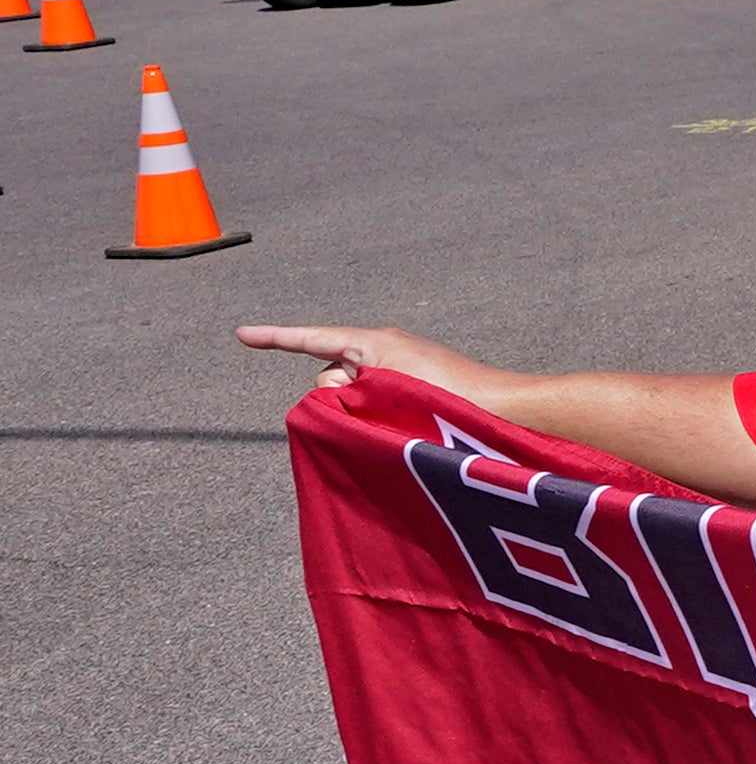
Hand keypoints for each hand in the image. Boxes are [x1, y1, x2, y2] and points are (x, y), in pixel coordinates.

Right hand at [237, 323, 490, 400]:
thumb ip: (341, 392)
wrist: (506, 412)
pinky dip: (376, 417)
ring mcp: (398, 374)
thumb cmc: (451, 396)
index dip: (274, 338)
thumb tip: (330, 397)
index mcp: (375, 342)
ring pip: (351, 396)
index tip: (240, 334)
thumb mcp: (383, 389)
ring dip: (361, 411)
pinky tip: (399, 428)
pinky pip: (376, 404)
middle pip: (329, 376)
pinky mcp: (413, 394)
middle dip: (336, 395)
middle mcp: (384, 353)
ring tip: (403, 419)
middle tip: (381, 409)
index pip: (313, 338)